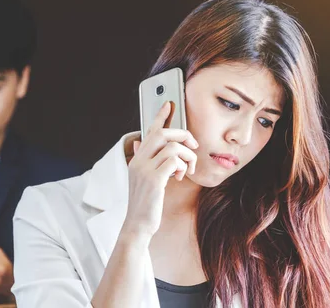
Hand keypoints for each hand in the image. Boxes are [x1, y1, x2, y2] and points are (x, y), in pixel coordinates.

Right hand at [123, 101, 198, 237]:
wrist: (138, 225)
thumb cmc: (145, 203)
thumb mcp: (142, 179)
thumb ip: (145, 160)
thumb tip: (140, 142)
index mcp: (137, 159)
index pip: (149, 131)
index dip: (160, 116)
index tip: (169, 104)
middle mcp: (138, 161)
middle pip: (162, 134)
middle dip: (182, 135)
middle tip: (192, 147)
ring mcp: (145, 169)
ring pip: (172, 147)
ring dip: (187, 156)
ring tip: (187, 170)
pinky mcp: (154, 179)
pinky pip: (174, 160)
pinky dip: (182, 166)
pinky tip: (181, 176)